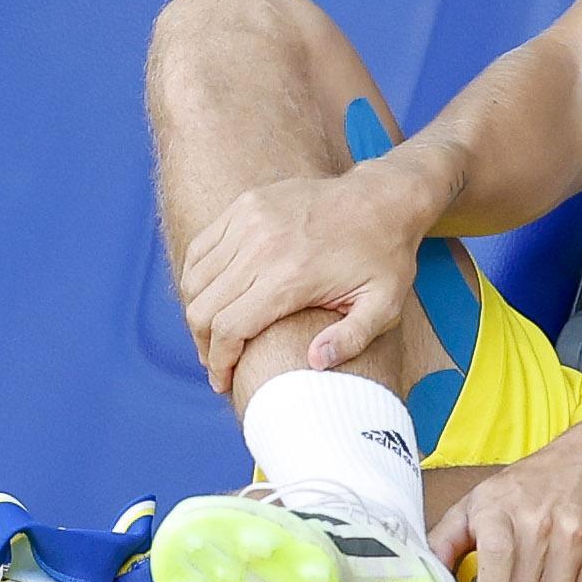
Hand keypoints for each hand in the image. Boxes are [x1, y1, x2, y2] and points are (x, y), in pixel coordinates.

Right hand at [175, 165, 432, 392]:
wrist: (384, 198)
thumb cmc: (386, 258)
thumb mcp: (385, 305)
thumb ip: (352, 339)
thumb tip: (314, 362)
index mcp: (292, 277)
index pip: (229, 328)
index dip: (218, 362)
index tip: (223, 382)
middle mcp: (262, 247)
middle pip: (203, 307)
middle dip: (204, 344)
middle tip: (217, 362)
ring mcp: (250, 220)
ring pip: (195, 278)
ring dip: (198, 311)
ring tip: (214, 333)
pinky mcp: (246, 205)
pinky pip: (201, 248)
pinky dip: (199, 277)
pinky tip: (214, 297)